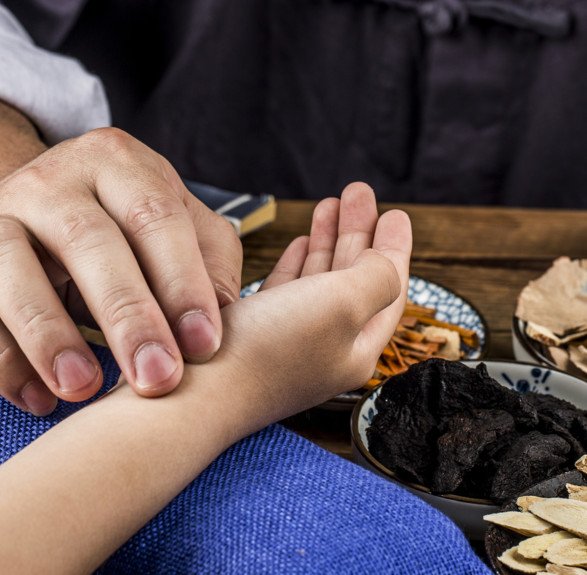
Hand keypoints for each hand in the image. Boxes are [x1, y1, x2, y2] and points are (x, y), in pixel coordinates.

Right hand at [0, 128, 241, 413]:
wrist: (12, 227)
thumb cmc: (116, 238)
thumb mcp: (169, 231)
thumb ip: (207, 265)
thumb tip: (222, 325)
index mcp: (114, 163)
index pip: (154, 215)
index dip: (182, 281)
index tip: (205, 344)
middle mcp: (47, 183)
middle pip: (89, 240)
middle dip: (128, 316)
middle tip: (159, 378)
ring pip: (10, 267)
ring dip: (49, 334)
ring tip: (86, 389)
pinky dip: (0, 362)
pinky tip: (39, 399)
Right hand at [219, 182, 411, 414]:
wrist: (189, 393)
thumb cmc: (266, 352)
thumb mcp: (342, 303)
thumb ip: (376, 277)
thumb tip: (387, 264)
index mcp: (357, 348)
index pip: (388, 289)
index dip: (394, 247)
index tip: (396, 212)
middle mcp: (326, 350)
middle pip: (356, 281)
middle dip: (360, 232)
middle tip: (358, 193)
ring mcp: (288, 346)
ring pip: (321, 282)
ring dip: (329, 240)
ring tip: (329, 204)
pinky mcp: (252, 339)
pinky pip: (286, 292)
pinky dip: (297, 263)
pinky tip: (299, 244)